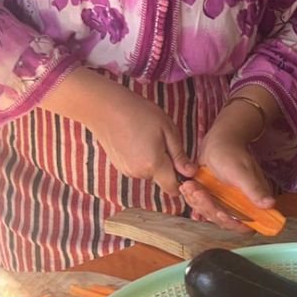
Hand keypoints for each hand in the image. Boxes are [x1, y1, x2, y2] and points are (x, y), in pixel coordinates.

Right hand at [84, 82, 192, 198]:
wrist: (105, 107)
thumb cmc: (139, 113)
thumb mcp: (167, 129)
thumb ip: (179, 155)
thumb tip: (191, 173)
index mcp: (154, 165)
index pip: (173, 189)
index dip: (181, 180)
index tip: (183, 165)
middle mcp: (139, 173)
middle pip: (161, 179)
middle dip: (167, 166)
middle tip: (163, 141)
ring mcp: (126, 170)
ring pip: (149, 172)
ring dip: (153, 161)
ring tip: (147, 137)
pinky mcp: (119, 165)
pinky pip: (138, 167)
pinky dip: (141, 158)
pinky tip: (136, 140)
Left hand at [182, 101, 276, 227]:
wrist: (218, 141)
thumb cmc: (232, 154)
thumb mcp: (243, 172)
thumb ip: (254, 190)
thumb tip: (270, 204)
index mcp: (252, 202)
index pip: (245, 226)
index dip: (233, 224)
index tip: (220, 213)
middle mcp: (239, 206)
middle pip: (223, 221)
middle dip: (208, 207)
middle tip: (199, 191)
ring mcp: (224, 202)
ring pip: (210, 214)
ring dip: (198, 202)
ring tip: (191, 186)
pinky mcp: (212, 198)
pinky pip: (201, 206)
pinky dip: (193, 199)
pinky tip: (189, 188)